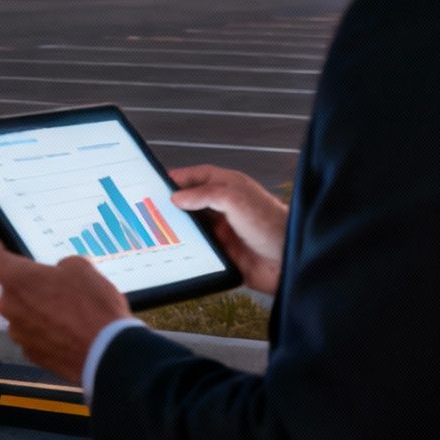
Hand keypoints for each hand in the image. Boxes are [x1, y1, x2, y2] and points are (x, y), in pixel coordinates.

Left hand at [0, 241, 131, 385]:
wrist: (108, 353)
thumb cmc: (93, 307)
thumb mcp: (83, 268)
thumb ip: (62, 265)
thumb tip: (61, 272)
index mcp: (18, 280)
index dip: (0, 250)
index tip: (4, 247)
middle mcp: (11, 308)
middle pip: (13, 290)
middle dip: (31, 286)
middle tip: (55, 285)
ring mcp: (20, 334)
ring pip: (24, 315)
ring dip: (39, 311)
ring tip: (68, 312)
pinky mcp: (32, 355)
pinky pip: (35, 336)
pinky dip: (48, 333)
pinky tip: (70, 332)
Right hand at [167, 164, 288, 295]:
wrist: (289, 263)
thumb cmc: (272, 225)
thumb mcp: (235, 200)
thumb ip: (204, 195)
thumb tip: (178, 197)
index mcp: (231, 188)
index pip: (200, 176)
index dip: (180, 177)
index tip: (158, 181)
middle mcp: (227, 209)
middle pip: (194, 202)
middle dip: (174, 203)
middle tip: (150, 205)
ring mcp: (225, 232)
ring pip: (194, 227)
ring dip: (178, 228)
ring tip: (155, 228)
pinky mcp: (224, 254)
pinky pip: (199, 250)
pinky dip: (187, 249)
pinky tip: (173, 250)